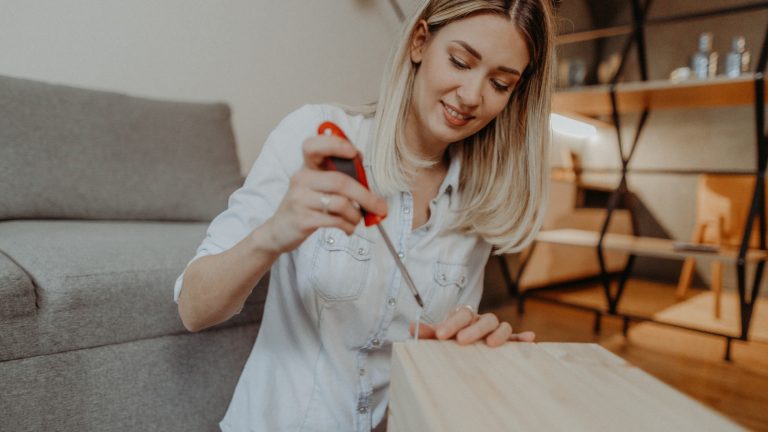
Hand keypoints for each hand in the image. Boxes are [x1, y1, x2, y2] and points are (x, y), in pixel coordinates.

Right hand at [262, 134, 387, 253]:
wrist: (279, 231)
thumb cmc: (305, 206)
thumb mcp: (316, 186)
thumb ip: (337, 176)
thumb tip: (365, 174)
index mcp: (306, 167)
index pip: (313, 146)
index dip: (335, 145)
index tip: (354, 153)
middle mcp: (301, 179)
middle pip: (340, 181)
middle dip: (366, 196)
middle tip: (380, 207)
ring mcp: (300, 199)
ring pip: (341, 203)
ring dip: (356, 215)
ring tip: (357, 220)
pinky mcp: (302, 219)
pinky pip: (335, 220)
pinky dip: (348, 225)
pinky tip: (348, 228)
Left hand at [409, 305, 534, 346]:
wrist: (460, 344)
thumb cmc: (450, 338)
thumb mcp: (438, 336)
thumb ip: (427, 332)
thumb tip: (413, 328)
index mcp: (465, 316)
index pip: (461, 314)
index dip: (452, 323)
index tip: (441, 335)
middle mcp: (481, 320)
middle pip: (484, 318)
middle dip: (473, 329)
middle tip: (461, 341)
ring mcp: (495, 330)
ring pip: (501, 325)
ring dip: (498, 333)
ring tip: (492, 344)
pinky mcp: (507, 341)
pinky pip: (517, 337)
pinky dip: (522, 338)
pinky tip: (529, 339)